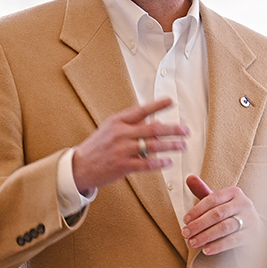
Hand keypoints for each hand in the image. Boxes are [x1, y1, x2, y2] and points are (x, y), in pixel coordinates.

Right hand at [71, 98, 187, 192]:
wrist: (80, 166)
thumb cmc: (98, 146)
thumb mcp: (112, 129)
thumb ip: (133, 125)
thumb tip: (157, 122)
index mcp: (117, 121)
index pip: (141, 110)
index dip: (157, 105)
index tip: (171, 101)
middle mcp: (120, 133)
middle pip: (152, 129)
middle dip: (173, 129)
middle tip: (186, 130)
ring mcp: (121, 150)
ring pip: (152, 146)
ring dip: (171, 146)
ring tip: (183, 145)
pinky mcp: (122, 166)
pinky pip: (146, 164)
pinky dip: (160, 162)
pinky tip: (169, 161)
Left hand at [182, 175, 258, 254]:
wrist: (255, 226)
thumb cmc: (232, 213)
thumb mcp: (219, 201)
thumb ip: (203, 191)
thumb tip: (189, 178)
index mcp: (234, 192)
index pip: (213, 199)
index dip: (197, 210)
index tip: (185, 220)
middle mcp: (244, 203)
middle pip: (217, 214)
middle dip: (199, 224)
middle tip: (185, 233)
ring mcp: (250, 219)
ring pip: (225, 227)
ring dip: (206, 236)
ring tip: (193, 242)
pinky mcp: (253, 234)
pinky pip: (233, 240)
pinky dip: (218, 245)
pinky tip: (206, 249)